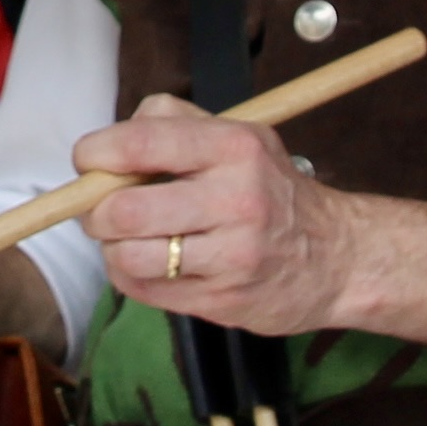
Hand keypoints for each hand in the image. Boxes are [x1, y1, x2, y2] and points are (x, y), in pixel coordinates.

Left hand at [72, 97, 350, 338]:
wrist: (337, 258)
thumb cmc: (271, 190)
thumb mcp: (238, 136)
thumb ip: (172, 124)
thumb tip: (107, 145)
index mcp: (234, 147)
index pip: (139, 144)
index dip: (95, 154)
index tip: (89, 162)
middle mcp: (236, 200)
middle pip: (123, 211)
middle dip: (95, 212)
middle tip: (101, 211)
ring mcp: (231, 256)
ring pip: (128, 257)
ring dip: (112, 249)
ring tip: (126, 240)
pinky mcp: (223, 301)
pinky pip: (144, 291)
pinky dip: (131, 276)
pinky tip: (149, 264)